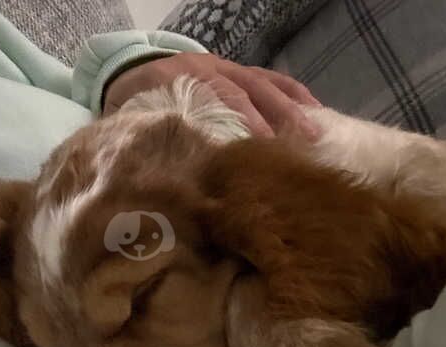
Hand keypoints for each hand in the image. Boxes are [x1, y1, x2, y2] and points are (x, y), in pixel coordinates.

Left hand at [104, 52, 321, 139]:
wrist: (130, 72)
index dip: (235, 122)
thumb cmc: (132, 109)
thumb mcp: (131, 124)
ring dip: (289, 108)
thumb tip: (165, 181)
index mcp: (172, 82)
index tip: (251, 153)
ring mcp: (223, 66)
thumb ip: (148, 142)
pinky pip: (270, 77)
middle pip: (242, 91)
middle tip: (289, 151)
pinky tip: (315, 112)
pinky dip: (294, 93)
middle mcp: (202, 69)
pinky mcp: (237, 69)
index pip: (210, 99)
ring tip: (313, 135)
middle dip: (269, 119)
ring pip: (261, 83)